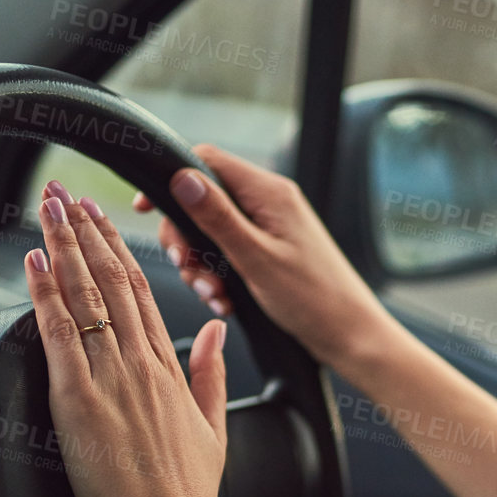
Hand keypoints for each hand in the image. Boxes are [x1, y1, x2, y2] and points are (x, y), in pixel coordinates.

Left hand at [23, 178, 228, 496]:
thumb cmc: (185, 495)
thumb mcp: (212, 429)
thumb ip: (210, 375)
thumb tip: (210, 333)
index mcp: (168, 370)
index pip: (140, 293)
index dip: (116, 249)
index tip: (101, 219)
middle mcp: (140, 364)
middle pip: (110, 280)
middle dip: (85, 231)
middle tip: (65, 193)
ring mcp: (110, 378)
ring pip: (84, 295)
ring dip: (62, 245)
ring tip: (46, 208)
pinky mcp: (79, 398)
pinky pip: (59, 332)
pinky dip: (45, 292)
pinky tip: (33, 260)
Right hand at [135, 143, 400, 371]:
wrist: (350, 336)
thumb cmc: (314, 299)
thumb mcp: (255, 258)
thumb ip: (217, 217)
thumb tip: (182, 178)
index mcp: (268, 193)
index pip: (206, 161)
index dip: (171, 180)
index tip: (145, 209)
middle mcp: (270, 202)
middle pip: (204, 201)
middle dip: (187, 239)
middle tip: (188, 270)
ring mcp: (271, 227)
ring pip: (213, 233)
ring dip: (202, 266)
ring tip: (215, 297)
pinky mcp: (271, 250)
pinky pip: (230, 254)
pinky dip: (220, 277)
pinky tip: (226, 302)